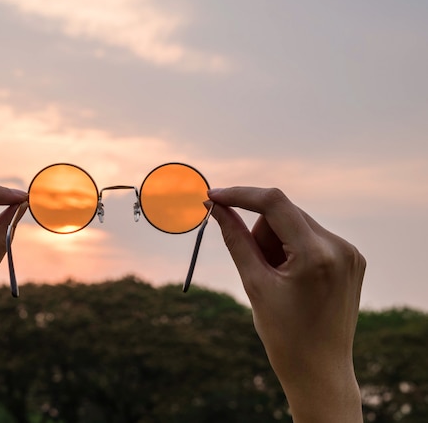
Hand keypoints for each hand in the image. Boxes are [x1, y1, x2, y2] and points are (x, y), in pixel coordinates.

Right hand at [207, 187, 364, 422]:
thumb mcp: (254, 284)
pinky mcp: (352, 258)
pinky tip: (293, 280)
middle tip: (259, 271)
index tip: (213, 198)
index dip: (240, 195)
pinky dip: (292, 248)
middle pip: (282, 214)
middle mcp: (340, 247)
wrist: (320, 371)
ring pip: (295, 223)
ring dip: (276, 243)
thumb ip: (235, 238)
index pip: (274, 203)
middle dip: (261, 234)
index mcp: (316, 255)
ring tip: (279, 281)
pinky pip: (310, 236)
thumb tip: (215, 207)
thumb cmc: (284, 334)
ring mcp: (350, 252)